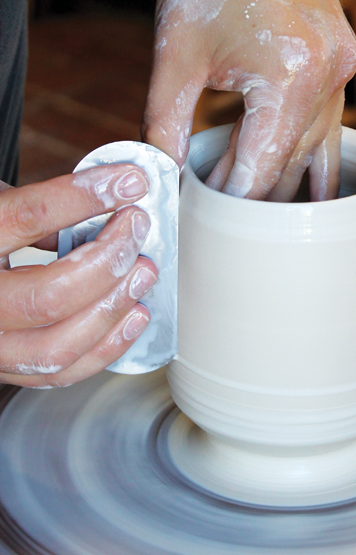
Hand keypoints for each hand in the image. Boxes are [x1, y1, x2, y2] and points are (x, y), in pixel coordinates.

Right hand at [0, 166, 156, 387]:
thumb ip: (45, 209)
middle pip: (50, 296)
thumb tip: (114, 199)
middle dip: (109, 261)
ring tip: (143, 273)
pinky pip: (62, 372)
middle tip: (137, 229)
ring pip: (59, 346)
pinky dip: (107, 345)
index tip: (128, 182)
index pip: (27, 217)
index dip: (84, 197)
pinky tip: (133, 314)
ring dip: (114, 308)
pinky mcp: (7, 369)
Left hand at [144, 0, 355, 201]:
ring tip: (246, 201)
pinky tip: (291, 174)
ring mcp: (344, 67)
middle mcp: (330, 78)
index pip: (262, 169)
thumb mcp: (175, 52)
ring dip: (279, 174)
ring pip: (314, 147)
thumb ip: (166, 123)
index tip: (208, 223)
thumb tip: (162, 175)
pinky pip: (327, 120)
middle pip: (291, 164)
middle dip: (252, 192)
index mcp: (291, 78)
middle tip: (217, 215)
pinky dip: (301, 145)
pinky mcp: (343, 57)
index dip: (232, 202)